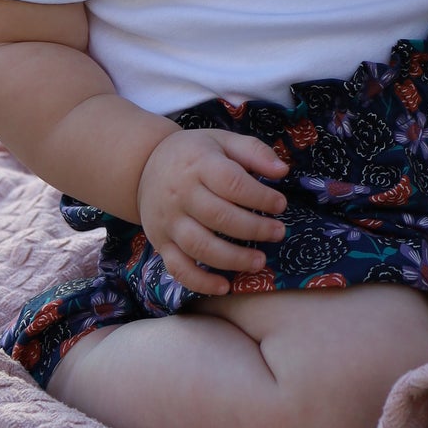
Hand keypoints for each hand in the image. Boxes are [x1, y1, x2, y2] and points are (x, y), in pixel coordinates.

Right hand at [136, 129, 288, 295]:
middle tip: (278, 233)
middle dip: (253, 229)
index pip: (231, 182)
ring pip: (200, 246)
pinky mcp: (160, 243)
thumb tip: (283, 171)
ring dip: (232, 258)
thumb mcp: (224, 141)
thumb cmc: (195, 153)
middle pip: (219, 217)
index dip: (259, 196)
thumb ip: (254, 152)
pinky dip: (200, 282)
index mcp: (199, 164)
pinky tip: (224, 286)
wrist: (145, 166)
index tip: (280, 205)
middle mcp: (181, 194)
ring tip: (259, 261)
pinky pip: (178, 268)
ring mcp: (169, 222)